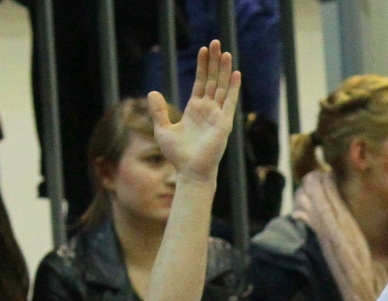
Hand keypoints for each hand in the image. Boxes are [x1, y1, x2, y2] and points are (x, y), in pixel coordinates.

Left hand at [150, 41, 239, 179]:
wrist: (190, 171)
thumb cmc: (178, 155)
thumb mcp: (162, 129)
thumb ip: (158, 111)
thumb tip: (152, 92)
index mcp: (195, 109)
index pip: (202, 82)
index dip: (203, 66)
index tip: (203, 50)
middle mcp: (208, 110)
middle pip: (213, 80)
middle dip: (214, 62)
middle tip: (215, 42)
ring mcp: (217, 115)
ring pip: (222, 87)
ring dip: (224, 70)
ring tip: (225, 52)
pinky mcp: (223, 123)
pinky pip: (229, 102)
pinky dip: (233, 88)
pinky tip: (235, 73)